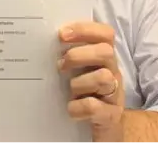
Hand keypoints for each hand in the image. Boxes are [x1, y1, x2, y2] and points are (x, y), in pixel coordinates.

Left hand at [59, 21, 124, 141]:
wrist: (101, 129)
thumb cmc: (85, 95)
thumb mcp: (79, 72)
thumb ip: (70, 56)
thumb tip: (43, 39)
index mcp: (104, 59)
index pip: (105, 34)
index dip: (85, 29)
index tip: (62, 34)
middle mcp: (113, 72)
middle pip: (106, 52)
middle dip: (79, 55)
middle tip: (61, 65)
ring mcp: (114, 94)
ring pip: (104, 77)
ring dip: (79, 82)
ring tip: (69, 90)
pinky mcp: (110, 115)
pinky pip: (94, 106)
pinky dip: (78, 107)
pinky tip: (71, 109)